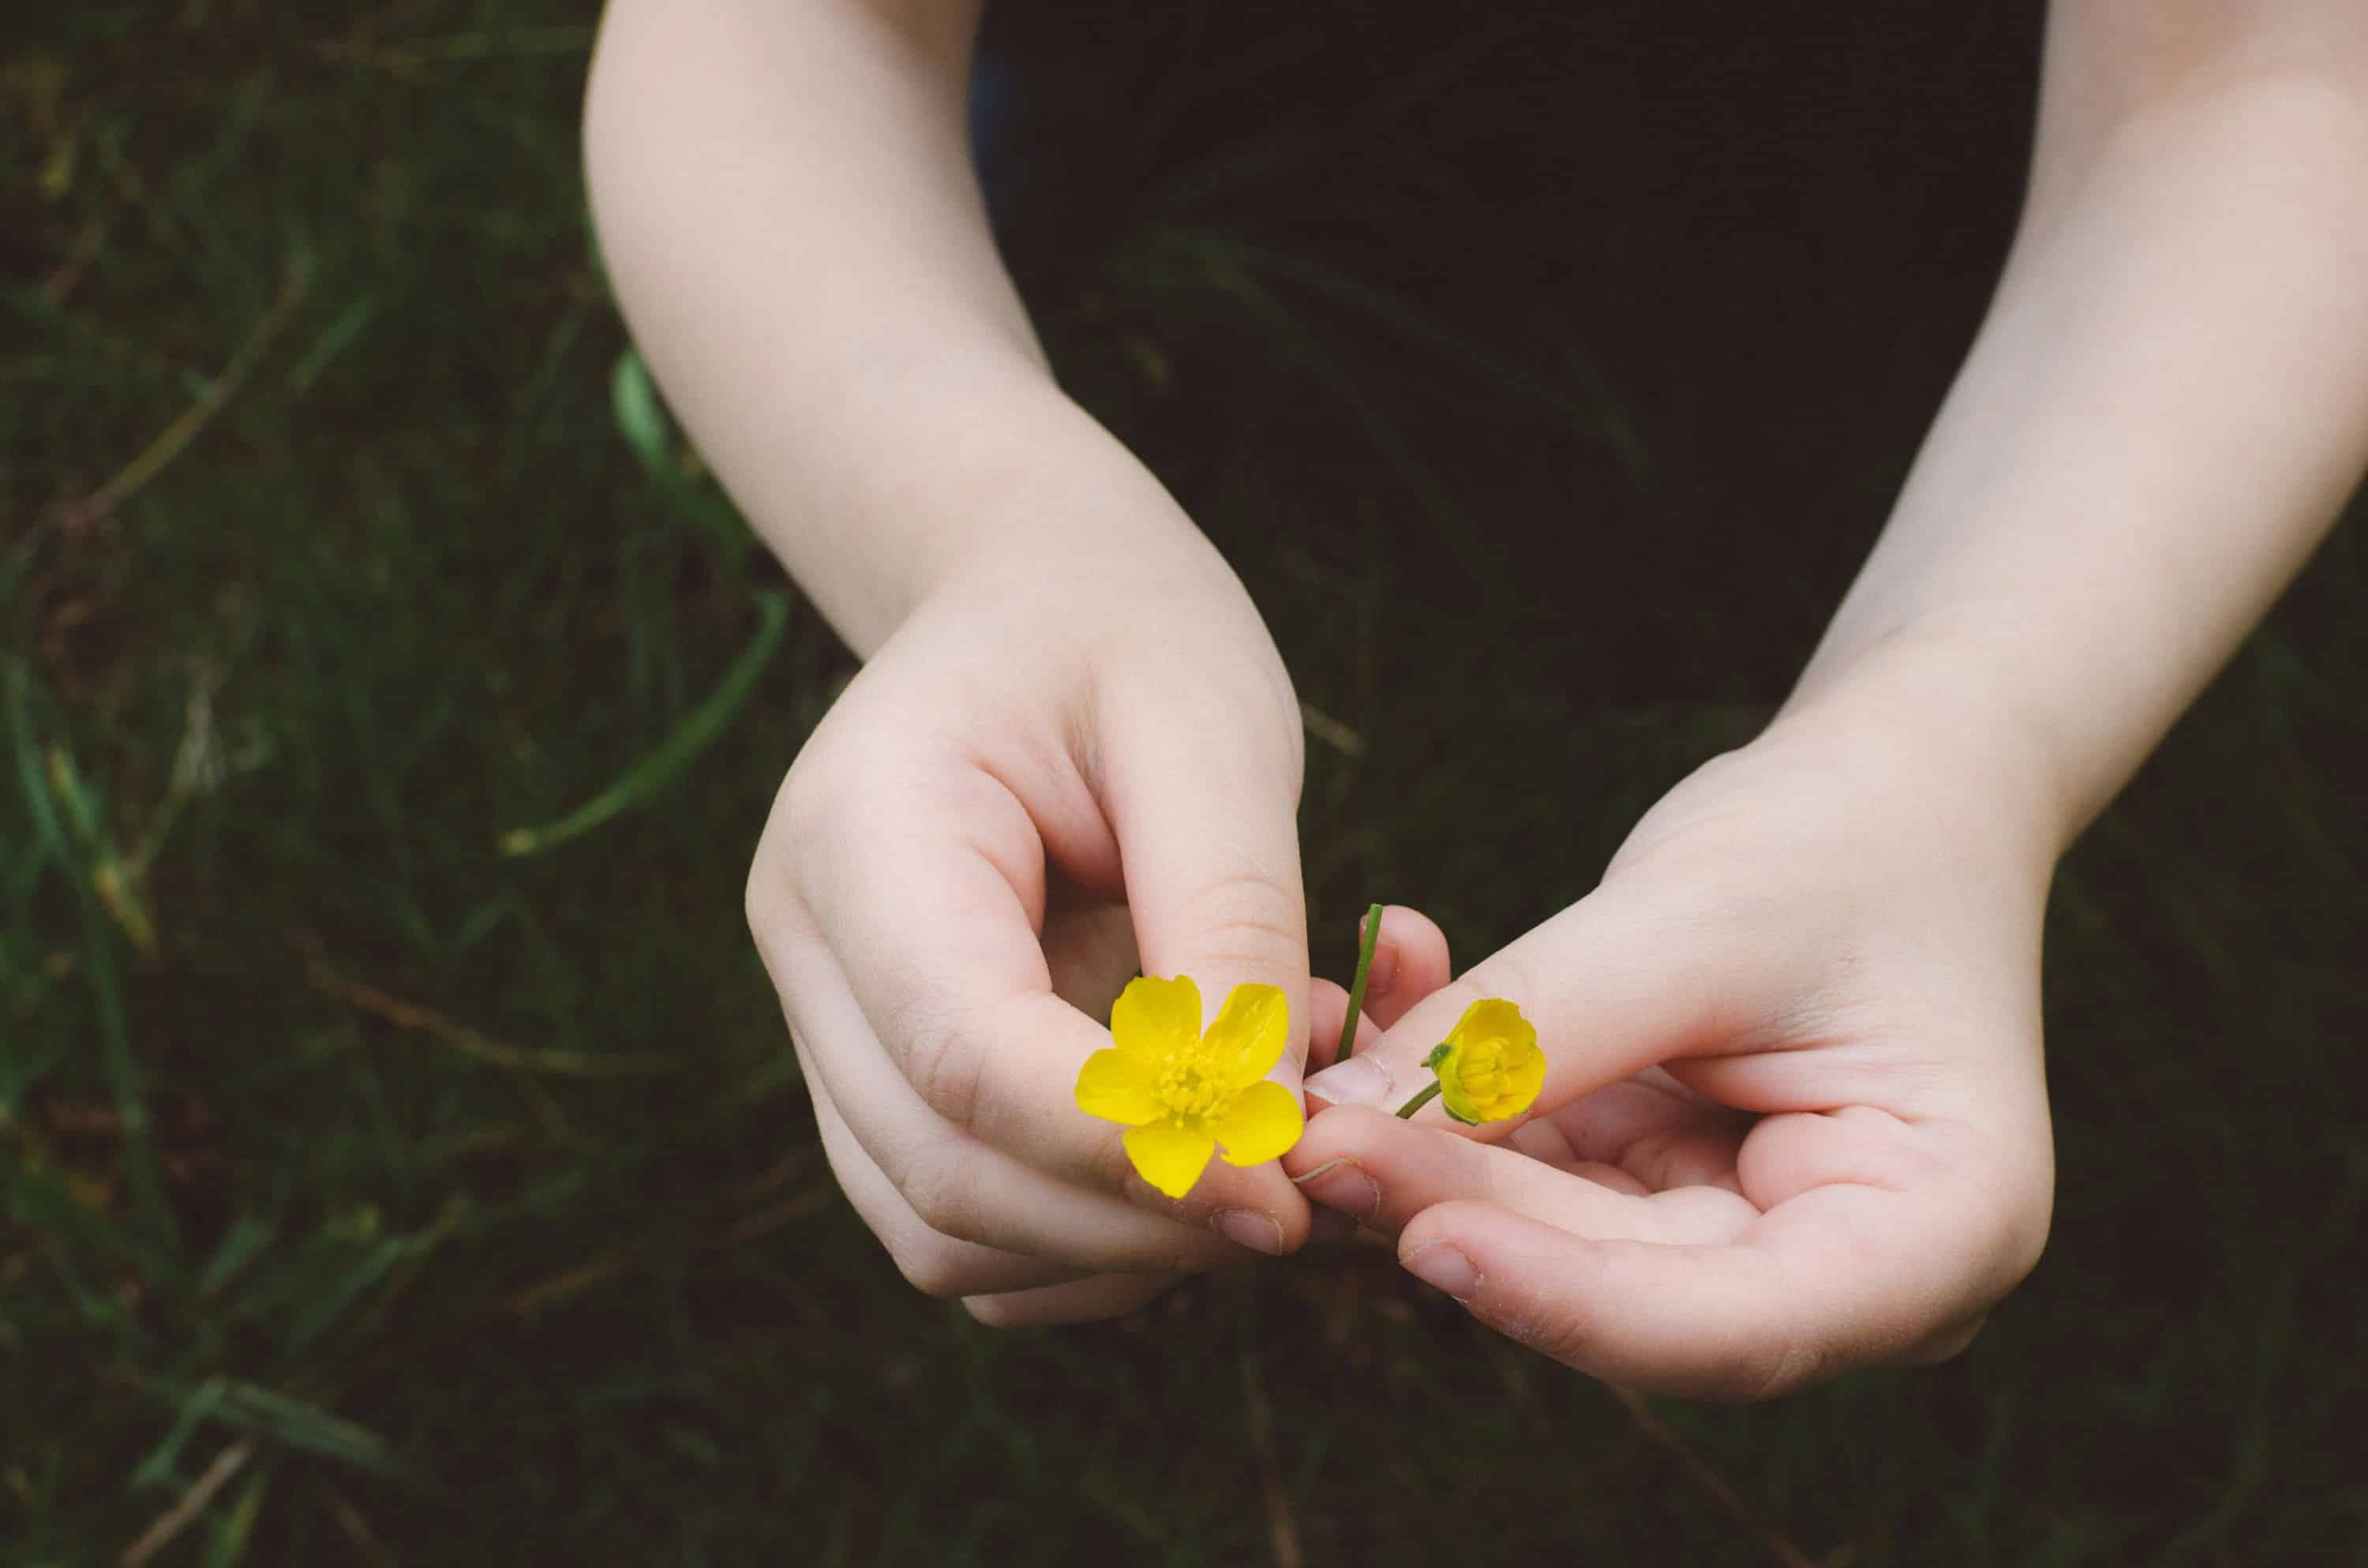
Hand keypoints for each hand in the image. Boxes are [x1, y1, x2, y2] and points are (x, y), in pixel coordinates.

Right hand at [747, 529, 1318, 1324]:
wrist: (1036, 598)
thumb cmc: (1127, 635)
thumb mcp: (1210, 732)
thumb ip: (1229, 924)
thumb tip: (1260, 1128)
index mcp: (864, 830)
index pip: (965, 1053)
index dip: (1122, 1146)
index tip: (1281, 1183)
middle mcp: (809, 943)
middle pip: (942, 1172)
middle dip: (1136, 1217)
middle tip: (1310, 1191)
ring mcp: (828, 1023)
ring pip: (944, 1231)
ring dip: (1120, 1243)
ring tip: (1267, 1152)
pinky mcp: (881, 1079)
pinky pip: (969, 1226)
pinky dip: (1092, 1238)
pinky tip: (1198, 1157)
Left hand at [1288, 699, 2057, 1396]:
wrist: (1887, 785)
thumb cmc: (1843, 839)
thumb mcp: (1698, 919)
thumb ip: (1536, 1027)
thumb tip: (1341, 1119)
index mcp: (1941, 1231)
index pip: (1740, 1327)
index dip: (1572, 1300)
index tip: (1427, 1238)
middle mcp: (1845, 1271)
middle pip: (1622, 1283)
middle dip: (1456, 1204)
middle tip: (1311, 1134)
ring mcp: (1741, 1234)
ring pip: (1549, 1232)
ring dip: (1425, 1149)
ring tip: (1312, 1074)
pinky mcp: (1654, 1186)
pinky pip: (1530, 1165)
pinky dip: (1450, 1092)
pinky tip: (1371, 999)